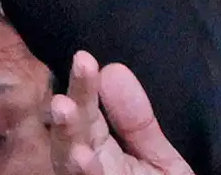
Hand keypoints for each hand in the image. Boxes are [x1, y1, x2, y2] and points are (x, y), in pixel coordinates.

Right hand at [51, 51, 195, 174]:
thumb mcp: (158, 158)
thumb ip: (136, 120)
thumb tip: (113, 69)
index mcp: (98, 150)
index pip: (86, 114)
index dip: (83, 88)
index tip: (85, 58)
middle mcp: (86, 170)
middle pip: (69, 144)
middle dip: (66, 123)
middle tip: (62, 101)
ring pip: (71, 172)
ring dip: (70, 156)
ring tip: (72, 137)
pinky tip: (85, 160)